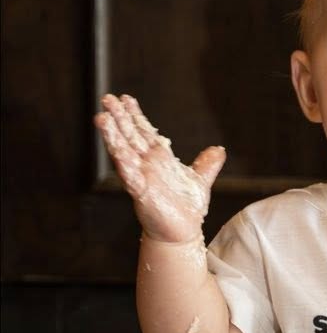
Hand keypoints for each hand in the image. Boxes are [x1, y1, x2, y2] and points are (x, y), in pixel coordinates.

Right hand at [95, 94, 226, 242]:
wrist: (182, 234)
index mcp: (158, 159)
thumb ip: (206, 165)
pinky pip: (130, 178)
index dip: (134, 115)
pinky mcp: (142, 195)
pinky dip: (124, 165)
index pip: (142, 132)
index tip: (125, 98)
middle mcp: (146, 166)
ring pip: (123, 153)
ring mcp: (142, 179)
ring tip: (101, 119)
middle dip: (118, 118)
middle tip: (107, 99)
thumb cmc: (186, 209)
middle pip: (129, 137)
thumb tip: (219, 150)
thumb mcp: (199, 182)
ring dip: (112, 137)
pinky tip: (118, 153)